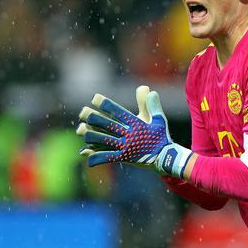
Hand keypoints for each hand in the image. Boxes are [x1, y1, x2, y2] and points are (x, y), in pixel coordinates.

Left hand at [76, 86, 192, 177]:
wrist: (166, 158)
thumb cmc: (161, 137)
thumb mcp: (159, 119)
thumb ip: (151, 105)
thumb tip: (148, 89)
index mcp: (137, 124)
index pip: (119, 112)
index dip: (106, 105)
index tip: (94, 98)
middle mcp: (129, 135)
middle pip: (108, 124)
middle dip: (94, 118)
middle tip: (83, 112)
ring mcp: (126, 147)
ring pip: (104, 140)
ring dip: (91, 135)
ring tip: (81, 130)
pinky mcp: (123, 158)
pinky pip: (106, 157)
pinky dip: (95, 156)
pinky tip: (85, 153)